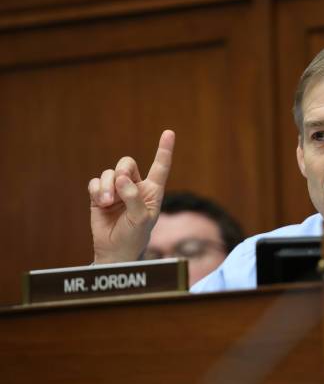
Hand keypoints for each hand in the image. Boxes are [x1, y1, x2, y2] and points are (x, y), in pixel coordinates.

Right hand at [88, 130, 174, 262]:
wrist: (115, 250)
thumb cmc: (134, 235)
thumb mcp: (141, 218)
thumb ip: (133, 197)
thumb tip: (121, 178)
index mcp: (152, 191)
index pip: (160, 167)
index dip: (164, 150)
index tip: (169, 132)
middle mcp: (135, 186)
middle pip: (127, 163)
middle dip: (122, 171)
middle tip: (120, 184)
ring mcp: (117, 190)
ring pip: (110, 173)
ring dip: (107, 186)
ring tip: (107, 203)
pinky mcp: (100, 195)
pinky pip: (95, 182)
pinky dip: (97, 190)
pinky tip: (100, 203)